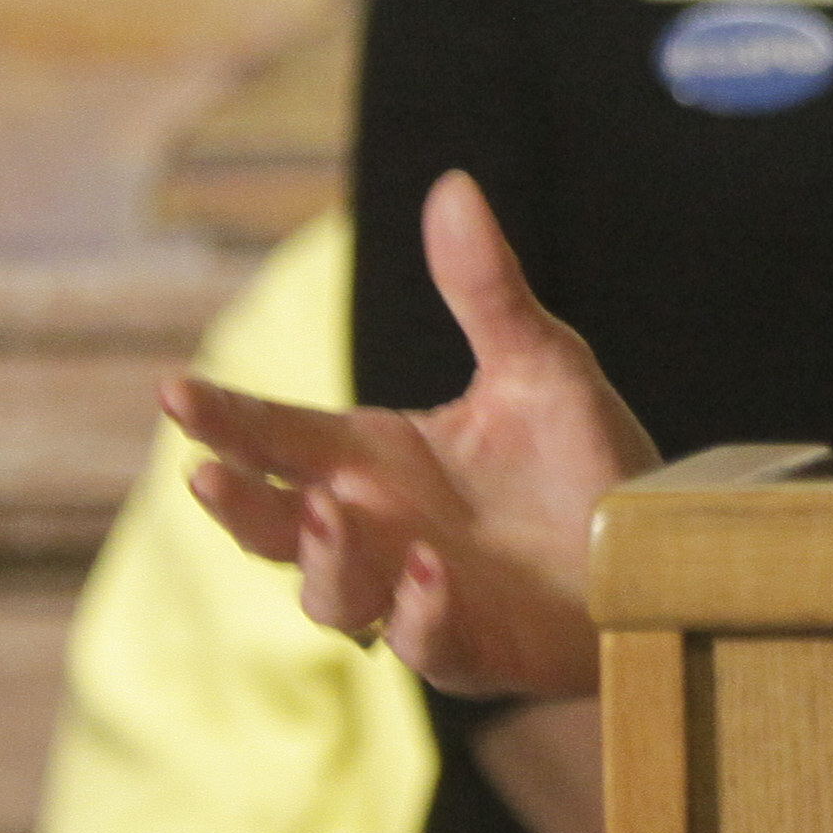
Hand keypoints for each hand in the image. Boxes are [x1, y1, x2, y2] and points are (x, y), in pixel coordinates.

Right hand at [167, 170, 651, 700]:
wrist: (658, 544)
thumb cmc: (585, 459)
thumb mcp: (540, 364)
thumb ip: (487, 289)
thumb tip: (454, 186)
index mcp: (373, 458)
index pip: (277, 436)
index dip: (223, 418)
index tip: (173, 391)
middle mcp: (377, 530)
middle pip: (275, 527)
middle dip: (239, 504)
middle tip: (207, 474)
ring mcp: (414, 596)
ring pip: (332, 596)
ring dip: (324, 560)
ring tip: (336, 510)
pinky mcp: (474, 647)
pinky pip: (429, 644)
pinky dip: (420, 616)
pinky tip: (431, 576)